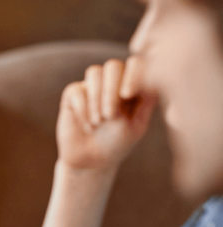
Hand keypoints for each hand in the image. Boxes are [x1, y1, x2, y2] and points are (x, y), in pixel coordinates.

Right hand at [57, 58, 156, 172]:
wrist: (91, 161)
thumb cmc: (118, 143)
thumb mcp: (138, 123)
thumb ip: (146, 100)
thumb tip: (154, 76)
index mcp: (132, 86)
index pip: (136, 65)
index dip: (132, 75)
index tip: (127, 95)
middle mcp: (112, 82)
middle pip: (113, 66)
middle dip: (111, 89)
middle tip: (110, 115)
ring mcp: (92, 87)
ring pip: (94, 72)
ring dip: (97, 98)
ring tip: (98, 121)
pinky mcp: (73, 94)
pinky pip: (76, 90)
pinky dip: (83, 109)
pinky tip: (88, 126)